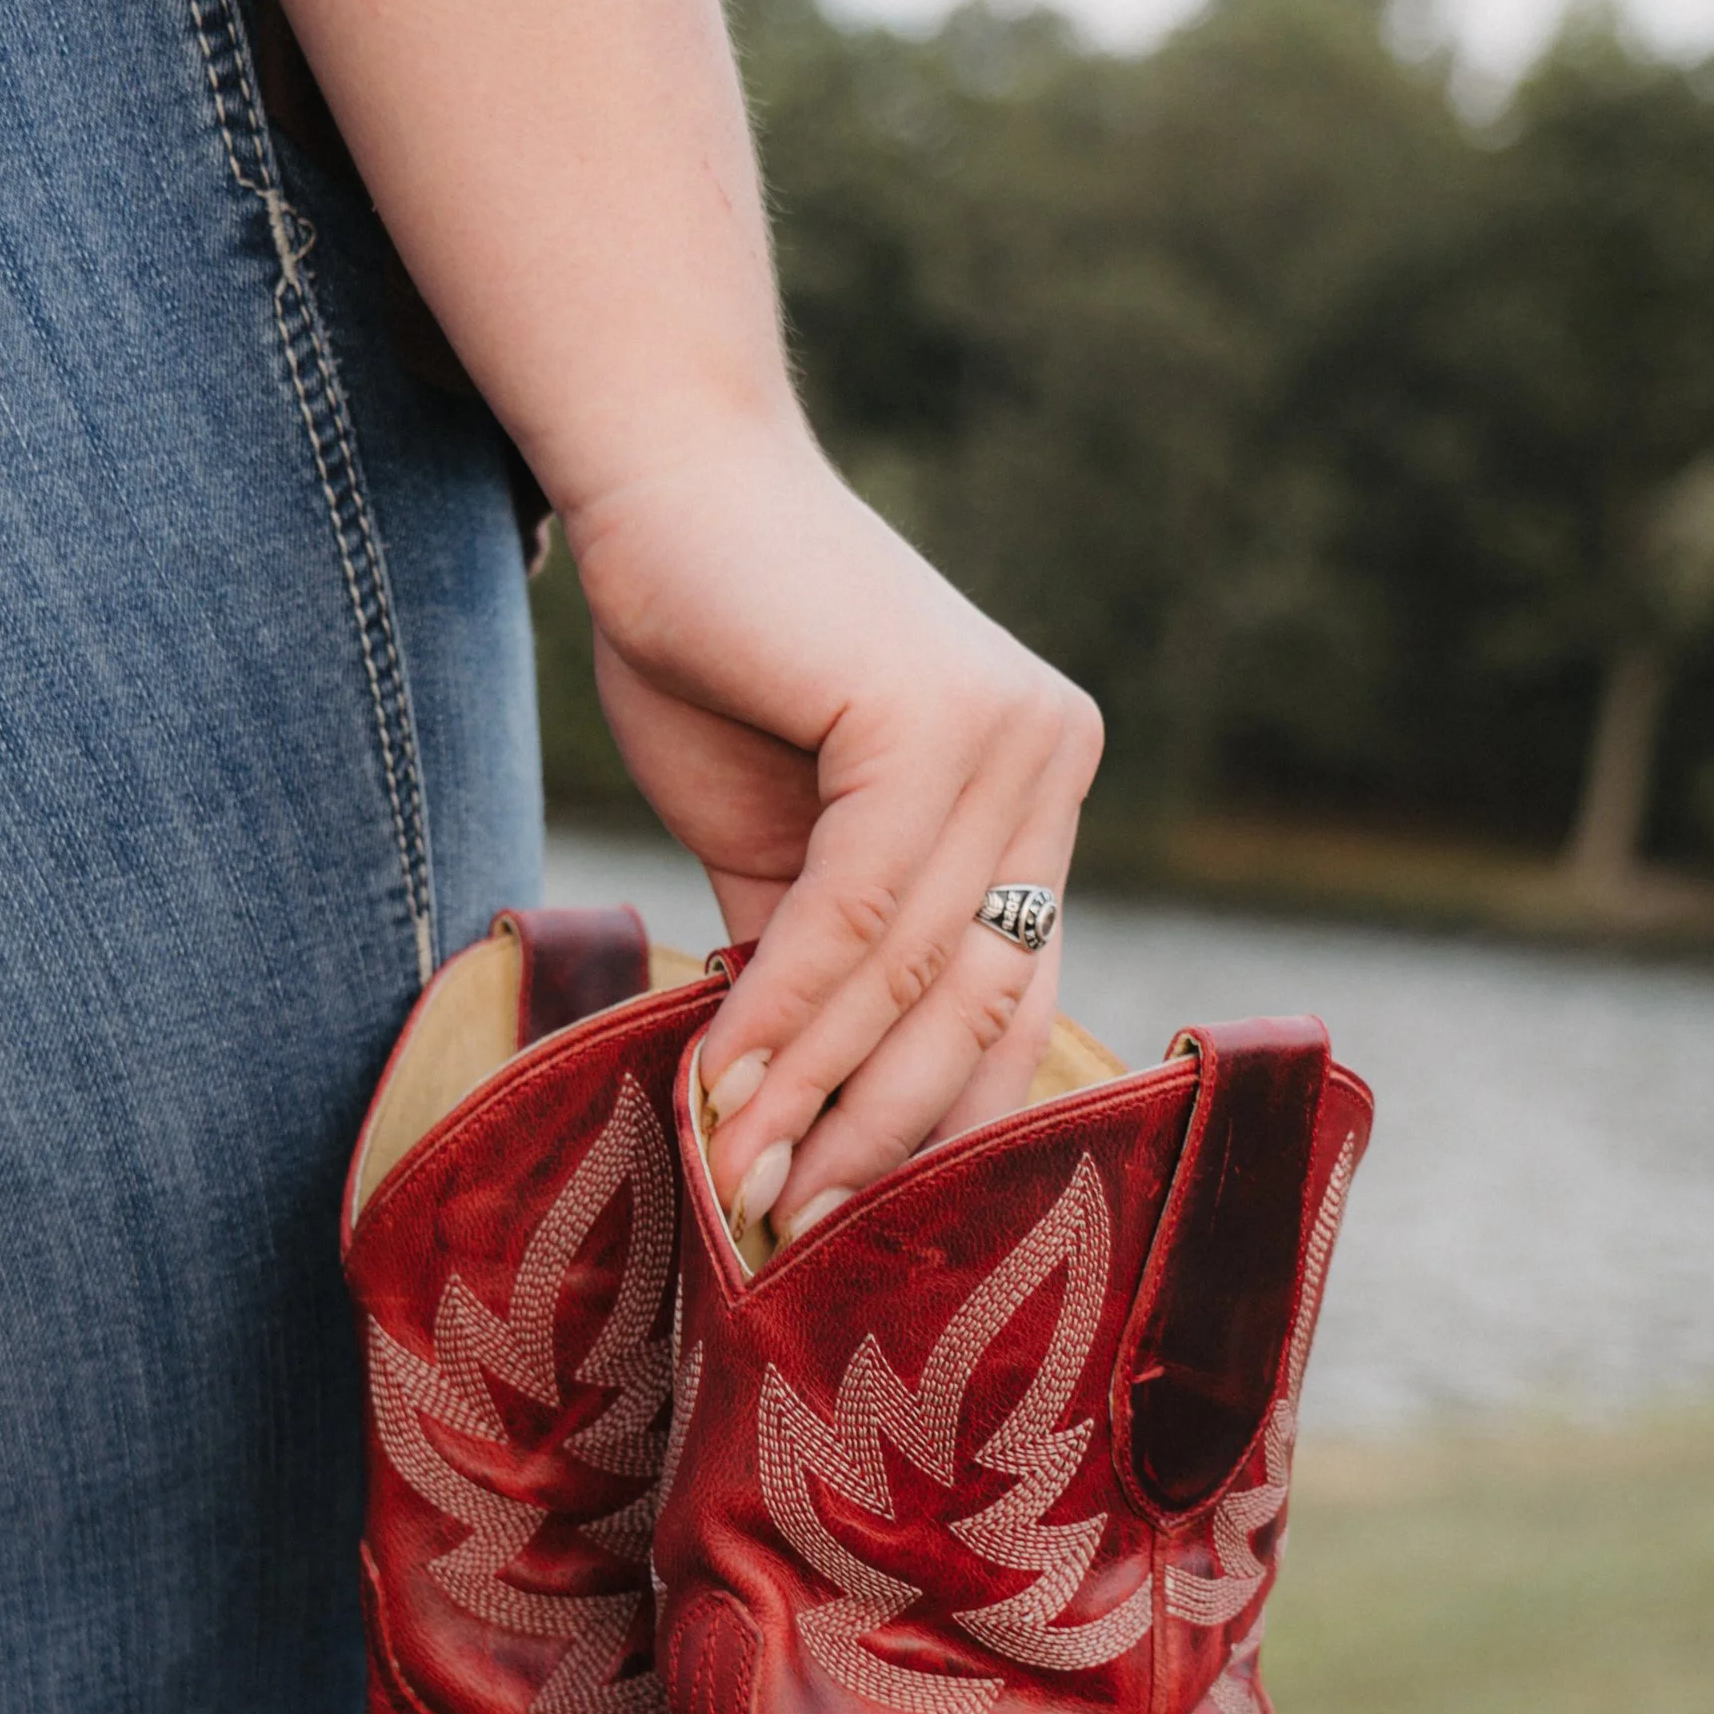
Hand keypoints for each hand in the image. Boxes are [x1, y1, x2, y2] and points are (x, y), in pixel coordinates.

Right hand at [566, 424, 1101, 1241]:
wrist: (661, 486)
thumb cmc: (717, 653)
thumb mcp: (783, 844)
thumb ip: (817, 962)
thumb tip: (800, 1116)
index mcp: (1041, 794)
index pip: (1012, 999)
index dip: (935, 1123)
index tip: (847, 1217)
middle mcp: (1051, 761)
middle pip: (980, 1003)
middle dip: (880, 1133)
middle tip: (785, 1227)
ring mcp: (1009, 735)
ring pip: (916, 971)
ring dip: (817, 1091)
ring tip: (738, 1180)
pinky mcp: (932, 715)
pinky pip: (858, 910)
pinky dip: (784, 1009)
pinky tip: (721, 1078)